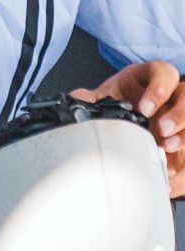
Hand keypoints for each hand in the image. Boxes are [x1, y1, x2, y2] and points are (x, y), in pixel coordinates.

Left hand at [72, 60, 184, 195]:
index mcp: (152, 79)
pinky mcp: (183, 140)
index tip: (145, 107)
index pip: (165, 73)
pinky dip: (182, 169)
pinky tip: (170, 177)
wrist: (121, 128)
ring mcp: (180, 118)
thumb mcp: (106, 99)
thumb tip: (76, 102)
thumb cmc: (117, 106)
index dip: (159, 88)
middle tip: (162, 130)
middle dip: (179, 114)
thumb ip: (92, 99)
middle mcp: (173, 96)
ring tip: (168, 149)